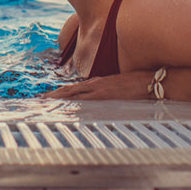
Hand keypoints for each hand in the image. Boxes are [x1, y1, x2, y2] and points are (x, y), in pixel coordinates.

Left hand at [42, 71, 157, 99]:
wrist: (152, 82)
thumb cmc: (139, 85)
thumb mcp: (119, 87)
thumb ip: (107, 93)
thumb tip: (100, 102)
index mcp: (98, 83)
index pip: (74, 89)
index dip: (59, 93)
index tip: (47, 97)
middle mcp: (95, 85)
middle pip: (69, 91)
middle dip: (53, 96)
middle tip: (38, 101)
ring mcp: (100, 90)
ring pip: (73, 95)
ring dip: (58, 99)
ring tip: (44, 103)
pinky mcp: (105, 96)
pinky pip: (85, 100)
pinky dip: (72, 103)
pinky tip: (64, 107)